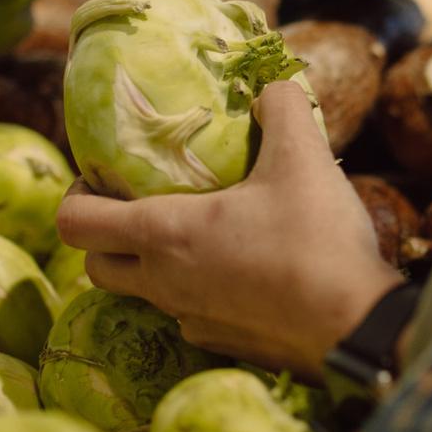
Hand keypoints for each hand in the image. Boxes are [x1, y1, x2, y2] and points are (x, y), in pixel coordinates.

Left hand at [55, 81, 402, 378]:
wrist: (356, 328)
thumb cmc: (315, 241)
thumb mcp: (303, 159)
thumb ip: (281, 110)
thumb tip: (271, 87)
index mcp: (163, 233)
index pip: (75, 223)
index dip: (75, 196)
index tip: (101, 176)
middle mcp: (162, 282)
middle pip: (94, 266)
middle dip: (103, 234)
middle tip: (135, 202)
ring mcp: (189, 319)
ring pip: (140, 293)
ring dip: (147, 264)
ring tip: (190, 230)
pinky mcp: (220, 344)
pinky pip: (185, 315)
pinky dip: (192, 290)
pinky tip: (235, 268)